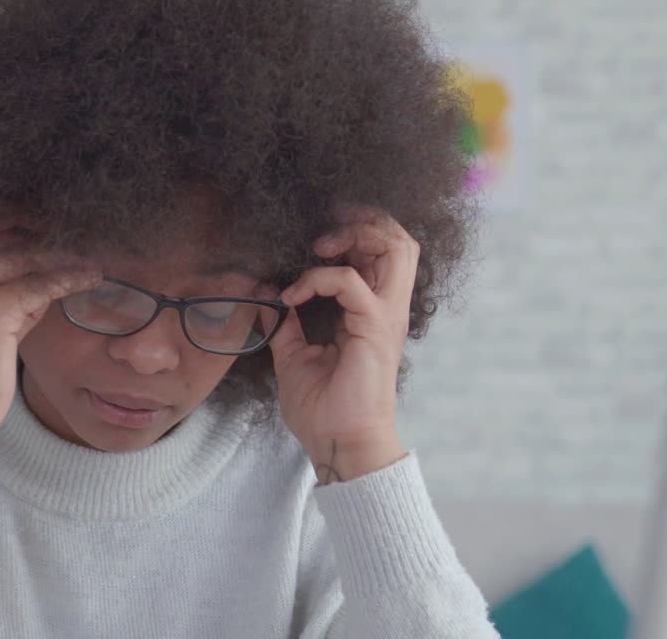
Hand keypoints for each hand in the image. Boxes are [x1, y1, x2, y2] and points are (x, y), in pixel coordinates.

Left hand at [268, 204, 416, 483]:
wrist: (338, 444)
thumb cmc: (324, 410)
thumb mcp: (294, 356)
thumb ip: (286, 324)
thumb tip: (267, 294)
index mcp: (372, 312)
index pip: (381, 252)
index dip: (351, 234)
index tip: (309, 247)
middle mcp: (387, 309)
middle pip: (399, 239)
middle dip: (362, 222)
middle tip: (321, 237)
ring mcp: (386, 316)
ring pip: (394, 246)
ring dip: (354, 236)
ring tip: (318, 250)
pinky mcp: (374, 327)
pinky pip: (349, 281)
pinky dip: (317, 278)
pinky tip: (292, 297)